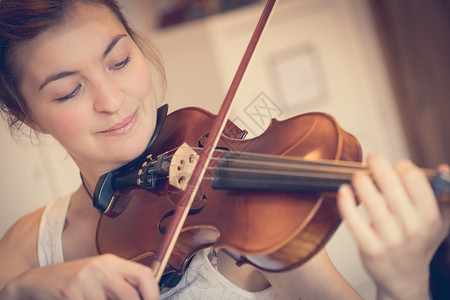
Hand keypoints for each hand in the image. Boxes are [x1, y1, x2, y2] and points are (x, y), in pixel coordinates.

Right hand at [1, 254, 158, 299]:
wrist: (37, 281)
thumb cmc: (72, 282)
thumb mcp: (99, 277)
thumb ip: (119, 285)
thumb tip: (143, 297)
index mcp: (111, 261)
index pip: (144, 275)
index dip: (153, 293)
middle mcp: (100, 266)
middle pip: (129, 294)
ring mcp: (85, 278)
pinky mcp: (70, 291)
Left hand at [337, 154, 448, 299]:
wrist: (404, 278)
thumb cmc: (419, 243)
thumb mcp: (439, 222)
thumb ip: (444, 196)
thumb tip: (444, 169)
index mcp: (430, 216)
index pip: (414, 179)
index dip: (402, 166)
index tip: (395, 165)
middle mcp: (411, 227)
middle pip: (390, 183)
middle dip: (378, 164)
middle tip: (372, 158)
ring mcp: (390, 239)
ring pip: (370, 199)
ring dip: (361, 180)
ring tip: (358, 175)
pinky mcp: (369, 248)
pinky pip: (353, 220)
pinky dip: (346, 201)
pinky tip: (344, 190)